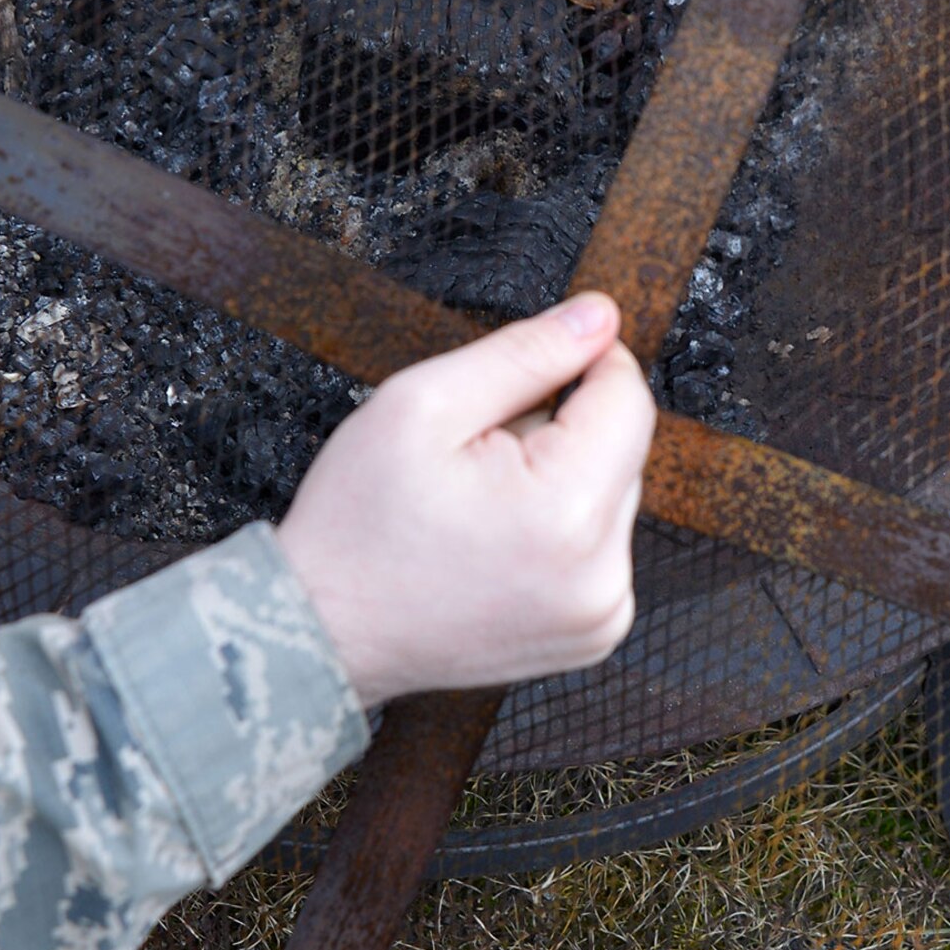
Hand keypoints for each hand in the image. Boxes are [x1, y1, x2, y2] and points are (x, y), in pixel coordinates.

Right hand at [278, 293, 655, 709]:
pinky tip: (495, 541)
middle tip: (473, 456)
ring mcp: (601, 613)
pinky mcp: (592, 633)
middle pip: (621, 449)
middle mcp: (602, 574)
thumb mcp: (423, 404)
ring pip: (611, 496)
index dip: (582, 362)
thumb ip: (524, 352)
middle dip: (557, 431)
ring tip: (477, 505)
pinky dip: (559, 529)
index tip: (527, 367)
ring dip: (559, 480)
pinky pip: (599, 547)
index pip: (628, 398)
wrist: (322, 629)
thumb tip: (601, 316)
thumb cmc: (357, 522)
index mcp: (567, 512)